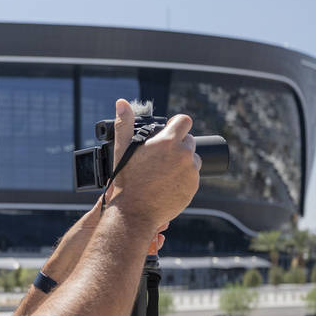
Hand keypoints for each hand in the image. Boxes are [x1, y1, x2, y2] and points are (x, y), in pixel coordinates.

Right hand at [106, 99, 199, 229]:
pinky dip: (183, 177)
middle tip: (162, 157)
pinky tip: (168, 183)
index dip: (177, 125)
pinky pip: (192, 176)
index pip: (185, 121)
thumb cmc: (127, 181)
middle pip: (189, 140)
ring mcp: (191, 171)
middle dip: (178, 145)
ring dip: (183, 161)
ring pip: (192, 158)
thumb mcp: (122, 150)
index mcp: (167, 142)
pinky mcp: (194, 186)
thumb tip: (122, 103)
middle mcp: (183, 154)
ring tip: (164, 172)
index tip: (169, 132)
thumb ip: (124, 124)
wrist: (135, 212)